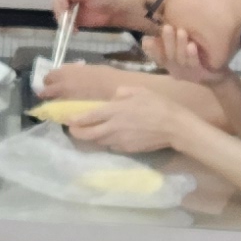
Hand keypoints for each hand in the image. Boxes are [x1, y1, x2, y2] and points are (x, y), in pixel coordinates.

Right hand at [56, 0, 143, 32]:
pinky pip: (66, 23)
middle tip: (66, 21)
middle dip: (60, 13)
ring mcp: (72, 7)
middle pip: (58, 3)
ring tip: (70, 28)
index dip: (61, 1)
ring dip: (63, 21)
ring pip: (60, 14)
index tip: (65, 9)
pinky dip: (68, 27)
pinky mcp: (74, 18)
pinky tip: (75, 31)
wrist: (116, 11)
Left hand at [60, 74, 201, 153]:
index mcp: (114, 111)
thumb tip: (114, 97)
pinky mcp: (128, 149)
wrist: (174, 127)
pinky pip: (112, 146)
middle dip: (77, 133)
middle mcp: (113, 127)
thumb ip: (122, 92)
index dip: (75, 119)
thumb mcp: (139, 90)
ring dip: (92, 137)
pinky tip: (111, 136)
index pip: (88, 117)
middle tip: (72, 130)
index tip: (66, 119)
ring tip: (90, 132)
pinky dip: (108, 141)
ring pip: (99, 141)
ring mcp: (120, 140)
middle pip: (88, 134)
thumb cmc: (158, 105)